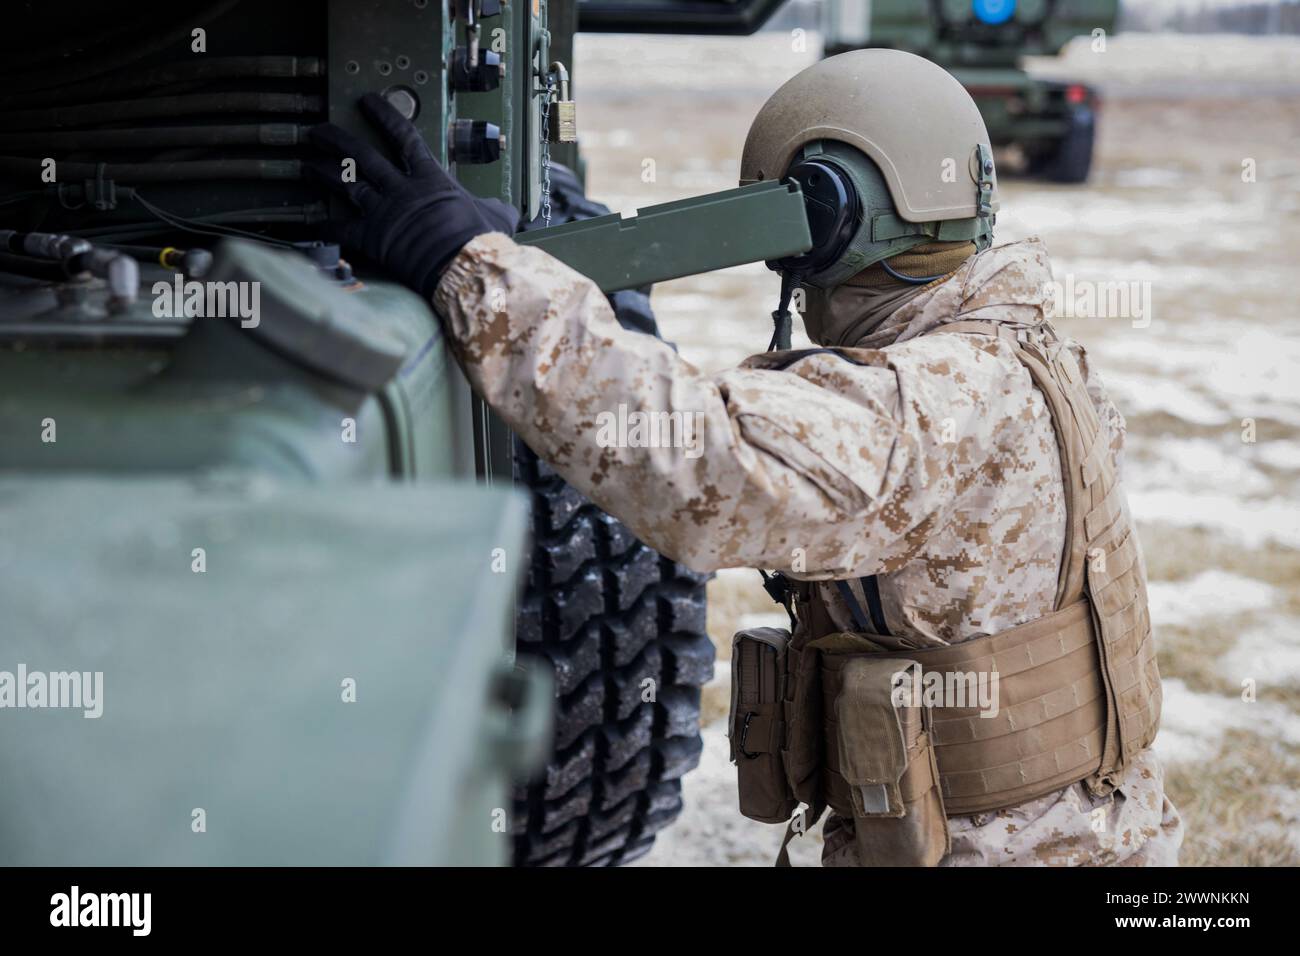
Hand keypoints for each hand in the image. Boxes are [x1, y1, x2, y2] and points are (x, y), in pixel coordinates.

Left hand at [308, 93, 518, 298]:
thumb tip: (511, 212)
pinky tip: (312, 223)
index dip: (383, 114)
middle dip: (336, 139)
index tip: (367, 100)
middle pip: (361, 156)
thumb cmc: (481, 241)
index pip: (403, 136)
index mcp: (430, 178)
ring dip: (322, 173)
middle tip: (318, 130)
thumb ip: (495, 208)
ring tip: (305, 164)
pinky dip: (325, 227)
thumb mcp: (497, 216)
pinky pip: (342, 230)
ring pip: (345, 184)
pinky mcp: (373, 238)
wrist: (464, 266)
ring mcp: (384, 212)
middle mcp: (401, 189)